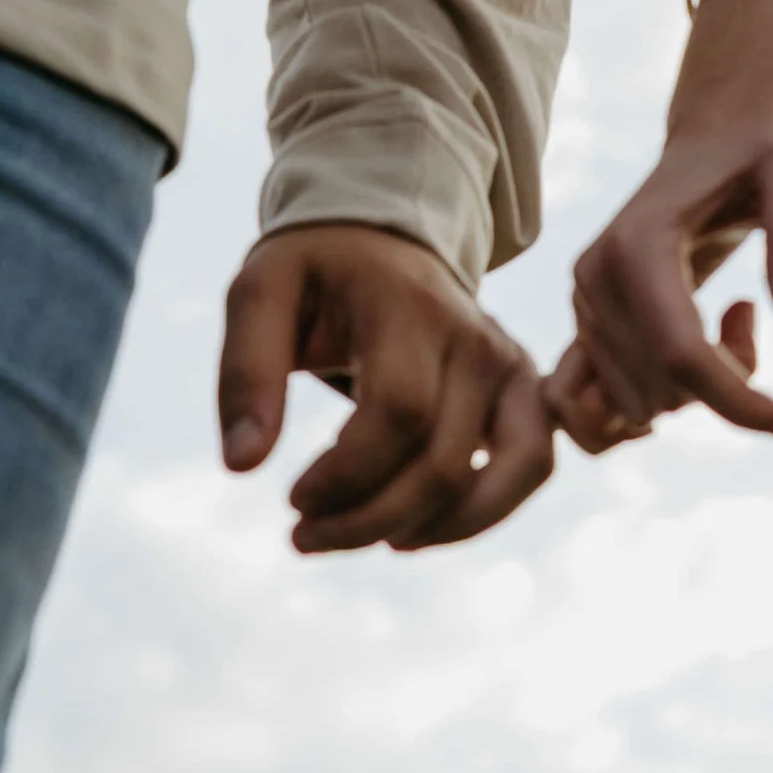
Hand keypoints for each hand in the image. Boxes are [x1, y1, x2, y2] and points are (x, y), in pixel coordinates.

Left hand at [215, 219, 553, 552]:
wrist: (381, 235)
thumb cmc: (315, 272)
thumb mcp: (259, 295)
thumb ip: (246, 374)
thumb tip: (242, 465)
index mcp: (409, 306)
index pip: (399, 412)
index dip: (346, 475)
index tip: (292, 498)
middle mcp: (475, 335)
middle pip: (444, 462)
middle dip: (369, 519)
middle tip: (303, 534)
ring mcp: (508, 362)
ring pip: (509, 472)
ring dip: (437, 529)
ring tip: (367, 537)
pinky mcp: (525, 387)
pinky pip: (531, 466)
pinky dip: (482, 513)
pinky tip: (414, 528)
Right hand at [565, 117, 772, 447]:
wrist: (711, 147)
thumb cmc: (759, 158)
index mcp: (637, 245)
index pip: (680, 357)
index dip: (740, 403)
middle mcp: (594, 279)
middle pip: (665, 391)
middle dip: (729, 384)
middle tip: (754, 310)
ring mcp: (582, 307)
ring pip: (642, 406)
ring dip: (700, 389)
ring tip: (727, 316)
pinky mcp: (583, 327)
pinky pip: (596, 412)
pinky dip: (658, 404)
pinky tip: (694, 359)